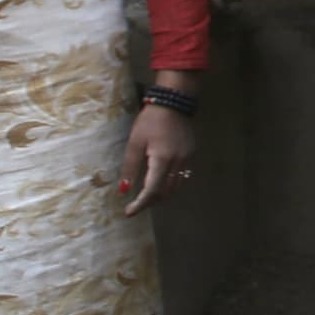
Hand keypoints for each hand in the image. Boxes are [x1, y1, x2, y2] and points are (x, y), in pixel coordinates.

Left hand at [119, 80, 199, 214]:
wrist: (173, 102)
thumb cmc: (150, 121)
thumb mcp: (135, 143)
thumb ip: (130, 168)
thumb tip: (124, 191)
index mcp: (162, 159)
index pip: (152, 190)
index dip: (140, 204)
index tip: (128, 213)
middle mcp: (178, 162)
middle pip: (165, 192)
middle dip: (150, 202)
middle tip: (136, 205)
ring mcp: (187, 158)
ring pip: (176, 187)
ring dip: (161, 195)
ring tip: (147, 197)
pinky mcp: (191, 154)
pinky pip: (182, 176)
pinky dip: (171, 185)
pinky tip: (161, 182)